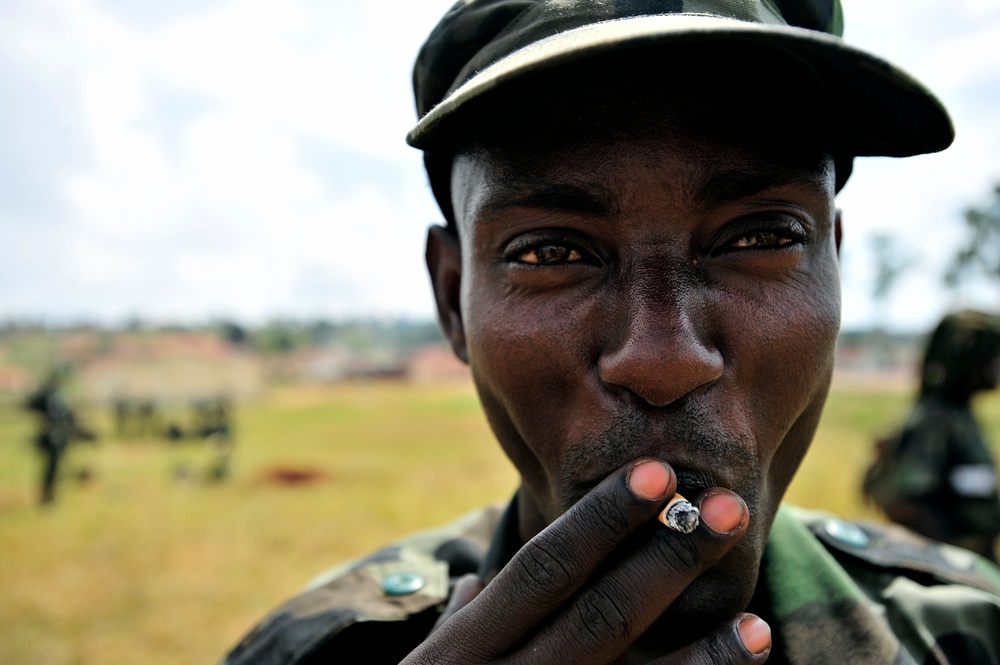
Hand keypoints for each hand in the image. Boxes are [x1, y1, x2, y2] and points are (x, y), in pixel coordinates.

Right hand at [401, 459, 769, 663]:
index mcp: (469, 648)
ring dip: (703, 652)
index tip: (659, 472)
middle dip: (668, 558)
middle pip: (601, 613)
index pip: (545, 567)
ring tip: (757, 622)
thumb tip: (480, 581)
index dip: (603, 519)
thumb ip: (459, 624)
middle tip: (730, 509)